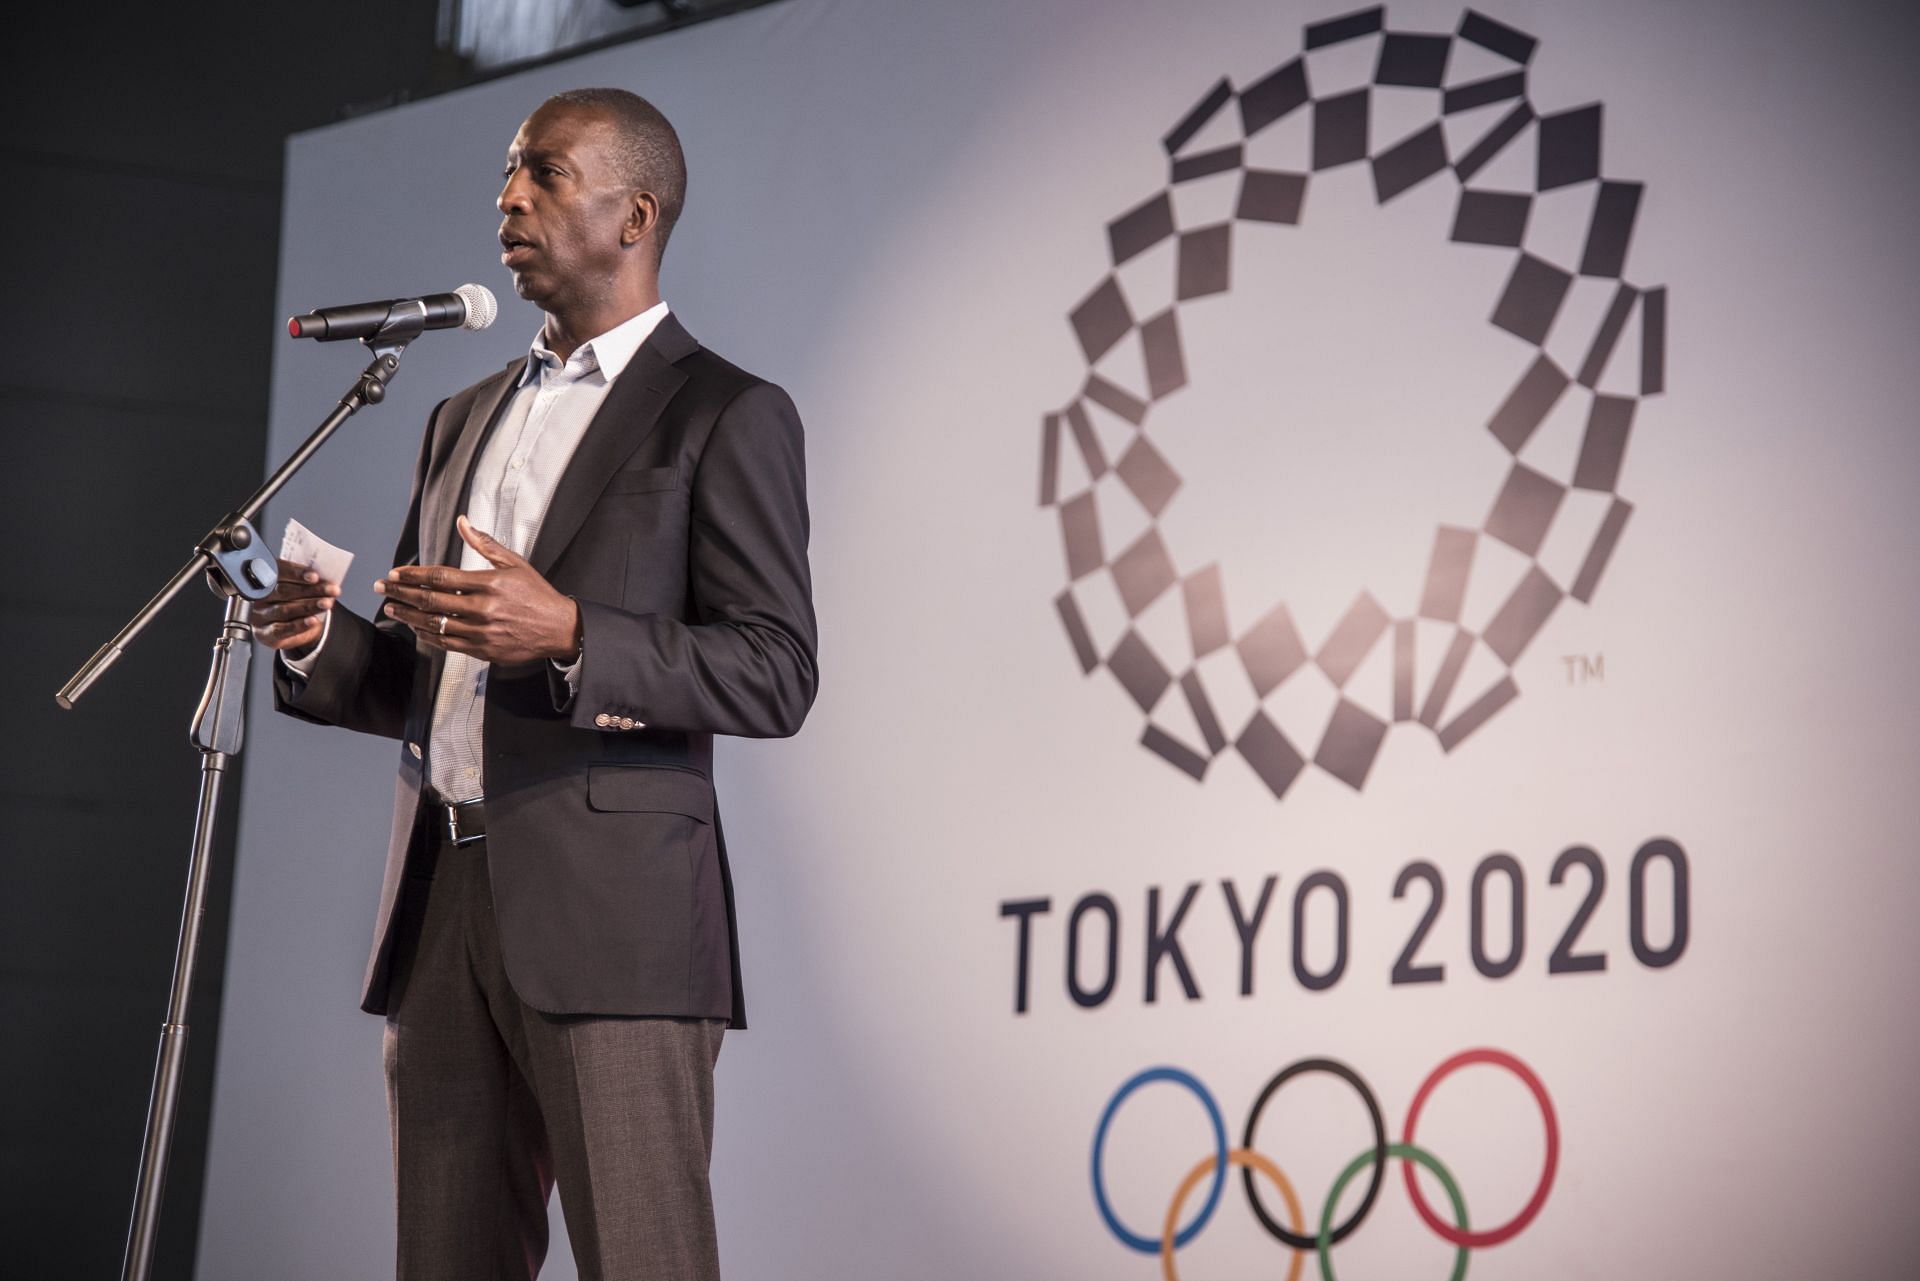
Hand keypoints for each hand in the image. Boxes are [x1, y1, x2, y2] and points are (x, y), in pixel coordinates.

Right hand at [251, 558, 338, 653]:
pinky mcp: (265, 633)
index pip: (277, 572)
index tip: (315, 576)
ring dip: (308, 606)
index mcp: (264, 578)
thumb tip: (326, 579)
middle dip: (310, 590)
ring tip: (326, 603)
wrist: (290, 627)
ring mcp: (260, 616)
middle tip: (331, 590)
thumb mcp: (300, 587)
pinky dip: (299, 625)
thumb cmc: (296, 601)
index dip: (295, 573)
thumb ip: (307, 581)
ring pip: (283, 609)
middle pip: (283, 591)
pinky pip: (282, 629)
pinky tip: (313, 621)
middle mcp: (259, 596)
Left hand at [375, 516, 581, 664]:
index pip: (440, 577)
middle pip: (431, 600)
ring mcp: (481, 632)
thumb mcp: (515, 563)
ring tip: (392, 607)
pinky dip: (427, 635)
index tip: (395, 573)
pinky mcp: (482, 650)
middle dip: (401, 592)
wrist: (559, 629)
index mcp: (488, 583)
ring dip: (408, 615)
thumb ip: (484, 544)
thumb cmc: (537, 595)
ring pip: (434, 623)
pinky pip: (446, 643)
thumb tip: (463, 522)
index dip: (413, 575)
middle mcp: (482, 608)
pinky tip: (415, 627)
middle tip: (382, 588)